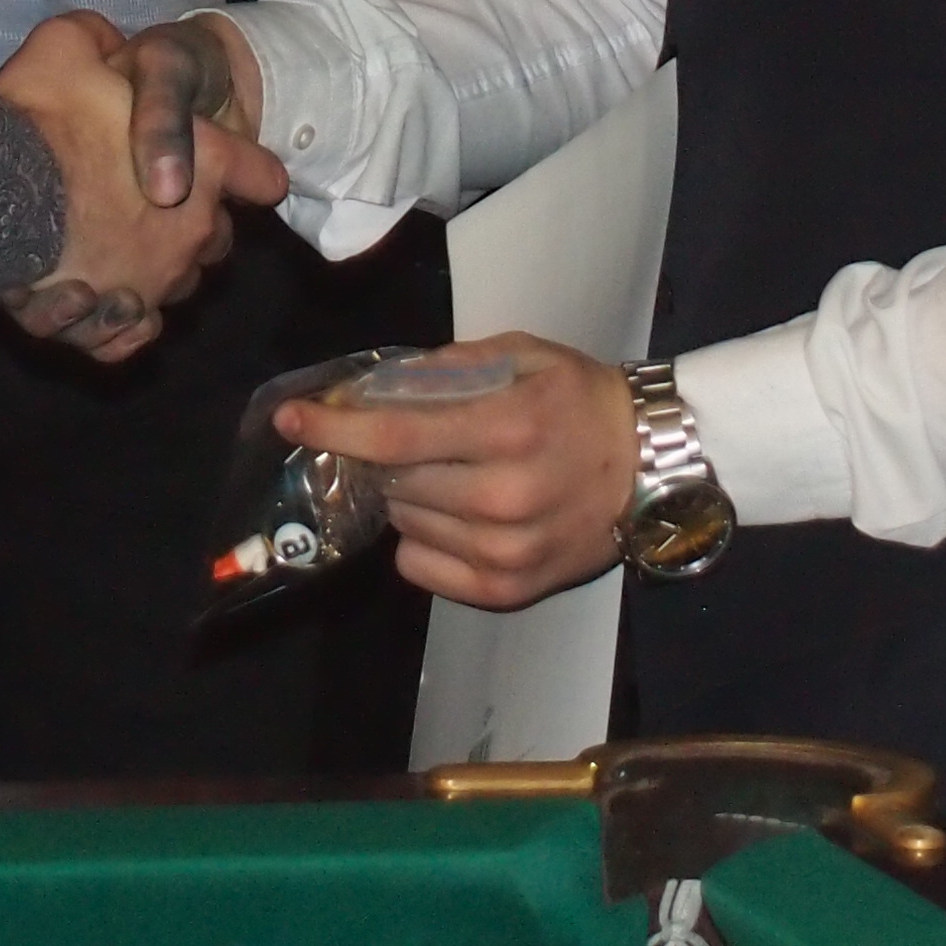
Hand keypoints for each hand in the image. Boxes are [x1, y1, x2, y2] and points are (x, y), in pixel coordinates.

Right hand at [0, 10, 285, 361]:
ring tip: (108, 246)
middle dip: (192, 221)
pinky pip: (133, 333)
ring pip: (176, 284)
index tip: (227, 168)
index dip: (249, 171)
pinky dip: (121, 322)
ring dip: (153, 268)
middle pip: (217, 237)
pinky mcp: (112, 324)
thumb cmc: (35, 119)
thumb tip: (105, 42)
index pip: (264, 176)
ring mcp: (155, 283)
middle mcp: (193, 231)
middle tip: (144, 199)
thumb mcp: (65, 46)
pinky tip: (99, 301)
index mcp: (205, 164)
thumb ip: (98, 39)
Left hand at [276, 333, 637, 610]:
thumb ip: (450, 366)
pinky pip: (422, 566)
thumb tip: (376, 384)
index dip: (335, 428)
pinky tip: (456, 513)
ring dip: (406, 496)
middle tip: (409, 438)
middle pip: (394, 481)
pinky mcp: (508, 590)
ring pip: (404, 524)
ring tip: (450, 473)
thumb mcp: (524, 356)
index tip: (292, 418)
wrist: (653, 466)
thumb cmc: (582, 401)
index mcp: (507, 428)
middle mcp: (503, 497)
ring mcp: (505, 551)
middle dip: (381, 456)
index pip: (395, 434)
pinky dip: (422, 538)